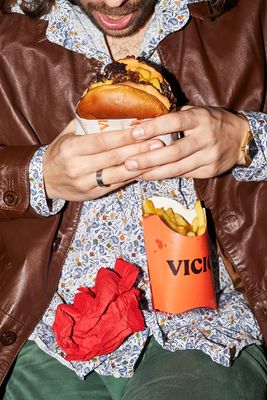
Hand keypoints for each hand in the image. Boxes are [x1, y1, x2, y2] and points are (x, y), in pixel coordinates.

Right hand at [43, 120, 163, 200]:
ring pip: (117, 174)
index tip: (143, 129)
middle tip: (159, 141)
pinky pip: (116, 184)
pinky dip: (132, 177)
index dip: (124, 136)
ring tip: (158, 156)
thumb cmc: (59, 153)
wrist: (44, 180)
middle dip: (138, 149)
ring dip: (140, 165)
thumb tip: (105, 103)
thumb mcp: (66, 135)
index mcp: (71, 148)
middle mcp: (78, 167)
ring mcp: (86, 183)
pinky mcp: (92, 194)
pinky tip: (146, 170)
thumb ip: (85, 122)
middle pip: (113, 157)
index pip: (102, 141)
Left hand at [124, 106, 249, 179]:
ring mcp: (209, 156)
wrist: (241, 138)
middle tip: (129, 163)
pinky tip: (150, 176)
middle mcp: (206, 138)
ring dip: (154, 172)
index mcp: (200, 118)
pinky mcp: (210, 171)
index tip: (134, 132)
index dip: (153, 128)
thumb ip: (175, 116)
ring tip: (134, 174)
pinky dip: (166, 176)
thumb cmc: (212, 122)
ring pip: (178, 168)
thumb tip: (145, 120)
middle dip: (149, 159)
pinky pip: (184, 175)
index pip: (174, 122)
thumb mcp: (197, 112)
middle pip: (174, 152)